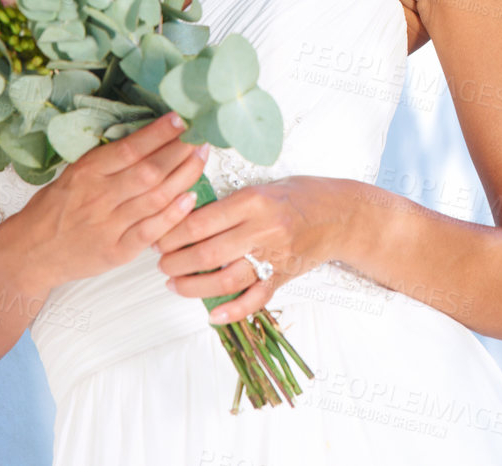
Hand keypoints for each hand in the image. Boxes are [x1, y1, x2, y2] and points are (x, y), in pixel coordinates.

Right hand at [0, 111, 209, 294]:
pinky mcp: (116, 251)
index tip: (182, 119)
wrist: (29, 254)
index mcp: (85, 173)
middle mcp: (98, 197)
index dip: (159, 133)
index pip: (130, 148)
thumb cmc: (54, 209)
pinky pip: (152, 231)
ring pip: (156, 197)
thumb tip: (150, 136)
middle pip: (150, 171)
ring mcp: (108, 226)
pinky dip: (174, 214)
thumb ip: (107, 161)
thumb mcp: (73, 175)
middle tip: (202, 136)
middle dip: (181, 151)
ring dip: (185, 176)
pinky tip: (191, 197)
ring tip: (201, 158)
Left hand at [154, 176, 348, 322]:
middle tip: (161, 263)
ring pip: (226, 279)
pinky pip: (256, 299)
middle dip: (176, 262)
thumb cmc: (300, 195)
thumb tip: (187, 217)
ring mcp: (275, 256)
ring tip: (174, 284)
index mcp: (254, 201)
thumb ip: (230, 203)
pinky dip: (232, 311)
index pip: (201, 221)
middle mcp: (263, 229)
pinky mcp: (284, 276)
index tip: (159, 237)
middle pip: (208, 252)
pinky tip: (212, 315)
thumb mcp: (264, 186)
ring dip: (193, 286)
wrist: (342, 214)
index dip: (173, 233)